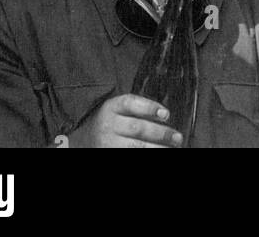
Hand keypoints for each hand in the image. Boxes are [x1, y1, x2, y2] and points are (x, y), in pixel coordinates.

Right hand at [68, 94, 183, 148]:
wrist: (81, 140)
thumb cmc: (109, 122)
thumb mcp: (117, 110)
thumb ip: (137, 110)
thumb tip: (166, 117)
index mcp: (111, 107)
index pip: (130, 103)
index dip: (150, 108)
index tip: (166, 115)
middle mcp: (107, 125)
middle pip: (137, 128)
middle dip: (161, 134)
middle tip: (177, 137)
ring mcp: (106, 143)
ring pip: (135, 146)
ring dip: (156, 148)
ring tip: (172, 148)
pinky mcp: (107, 153)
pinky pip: (129, 155)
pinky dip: (144, 154)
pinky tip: (159, 153)